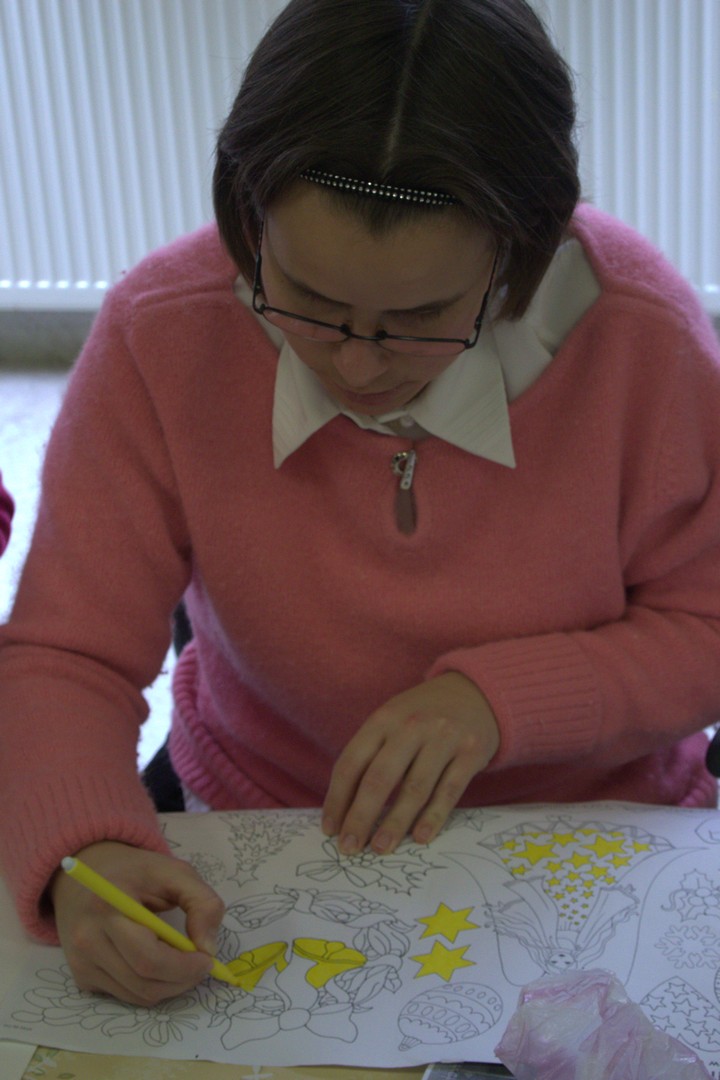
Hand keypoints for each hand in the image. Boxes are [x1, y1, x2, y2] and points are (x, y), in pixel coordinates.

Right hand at [50, 840, 224, 1005]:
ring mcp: (81, 961)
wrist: (91, 875)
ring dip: (169, 986)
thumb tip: (208, 948)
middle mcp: (87, 937)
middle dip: (182, 980)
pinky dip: (149, 986)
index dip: (183, 967)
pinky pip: (125, 995)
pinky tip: (158, 963)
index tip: (207, 959)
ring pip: (137, 995)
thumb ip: (202, 903)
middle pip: (143, 981)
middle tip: (201, 965)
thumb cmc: (137, 872)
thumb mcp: (176, 872)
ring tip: (183, 963)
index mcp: (109, 904)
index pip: (148, 956)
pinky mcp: (81, 975)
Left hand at [322, 672, 498, 855]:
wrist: (476, 692)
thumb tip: (345, 807)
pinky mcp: (471, 752)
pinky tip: (420, 837)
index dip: (337, 798)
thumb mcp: (392, 721)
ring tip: (381, 848)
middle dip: (361, 817)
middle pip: (379, 778)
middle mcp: (411, 726)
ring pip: (414, 788)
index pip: (351, 762)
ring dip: (395, 823)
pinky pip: (448, 791)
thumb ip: (371, 754)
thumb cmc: (423, 716)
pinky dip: (433, 816)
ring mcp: (443, 738)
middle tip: (349, 848)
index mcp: (384, 718)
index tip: (329, 828)